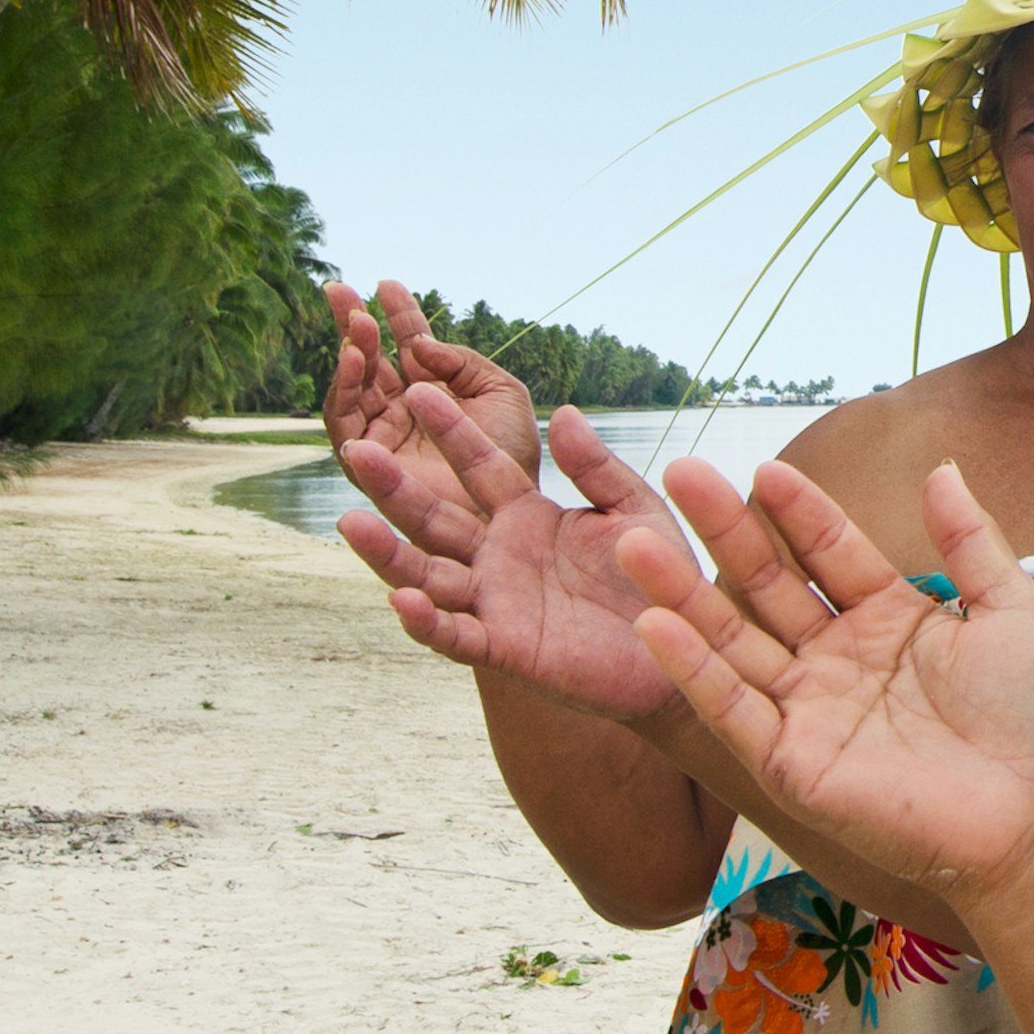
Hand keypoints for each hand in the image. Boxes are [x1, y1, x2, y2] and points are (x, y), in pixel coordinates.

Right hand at [323, 278, 539, 489]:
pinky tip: (353, 360)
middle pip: (370, 361)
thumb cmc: (513, 454)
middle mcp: (403, 411)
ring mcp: (383, 436)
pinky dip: (343, 389)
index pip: (410, 344)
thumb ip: (462, 361)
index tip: (386, 283)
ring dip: (350, 352)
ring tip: (357, 325)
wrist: (509, 505)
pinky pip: (344, 423)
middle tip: (342, 290)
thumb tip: (420, 344)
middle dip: (354, 324)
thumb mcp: (501, 391)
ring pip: (352, 388)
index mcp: (436, 390)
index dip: (398, 313)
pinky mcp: (366, 464)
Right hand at [334, 382, 678, 723]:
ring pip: (427, 577)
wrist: (686, 645)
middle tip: (353, 449)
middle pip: (433, 518)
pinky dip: (425, 622)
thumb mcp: (633, 510)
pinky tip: (400, 600)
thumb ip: (596, 468)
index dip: (451, 430)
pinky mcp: (506, 648)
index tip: (420, 385)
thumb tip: (563, 412)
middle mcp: (499, 555)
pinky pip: (456, 635)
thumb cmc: (660, 573)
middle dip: (393, 487)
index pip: (478, 466)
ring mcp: (496, 602)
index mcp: (526, 514)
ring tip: (347, 521)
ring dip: (387, 554)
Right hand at [621, 458, 1033, 910]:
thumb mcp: (1012, 611)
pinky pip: (732, 710)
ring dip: (684, 592)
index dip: (798, 511)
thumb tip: (941, 468)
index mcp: (892, 622)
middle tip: (683, 474)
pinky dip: (692, 669)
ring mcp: (812, 712)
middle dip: (726, 533)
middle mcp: (842, 662)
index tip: (763, 468)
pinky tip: (655, 621)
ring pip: (734, 641)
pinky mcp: (792, 766)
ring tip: (636, 540)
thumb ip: (971, 540)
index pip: (831, 552)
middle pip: (771, 587)